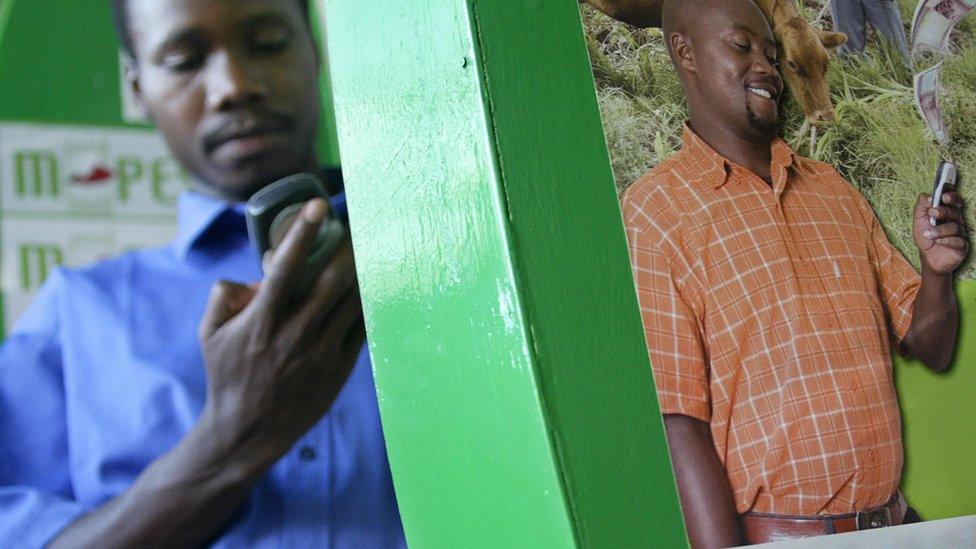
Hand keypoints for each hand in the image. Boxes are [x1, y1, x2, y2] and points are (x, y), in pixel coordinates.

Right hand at [197, 198, 364, 468]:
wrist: (248, 432)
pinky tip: (371, 284)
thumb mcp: (208, 334)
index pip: (285, 268)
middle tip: (354, 223)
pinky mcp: (340, 368)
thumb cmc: (226, 376)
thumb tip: (255, 274)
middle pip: (330, 281)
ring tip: (367, 247)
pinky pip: (361, 328)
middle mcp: (294, 335)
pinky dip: (367, 303)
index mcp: (261, 322)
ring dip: (361, 271)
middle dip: (345, 246)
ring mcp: (320, 353)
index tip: (318, 205)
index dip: (301, 233)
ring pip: (352, 302)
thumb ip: (223, 295)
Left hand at [914, 191, 968, 275]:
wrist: (928, 258)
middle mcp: (956, 221)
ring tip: (927, 235)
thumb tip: (928, 196)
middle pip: (954, 212)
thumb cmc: (925, 237)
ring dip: (939, 230)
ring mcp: (960, 233)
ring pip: (954, 227)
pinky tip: (938, 241)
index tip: (944, 196)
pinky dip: (946, 240)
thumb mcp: (918, 220)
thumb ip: (921, 207)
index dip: (951, 196)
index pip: (953, 201)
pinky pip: (958, 241)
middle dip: (943, 211)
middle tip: (933, 212)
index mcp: (947, 212)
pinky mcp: (962, 246)